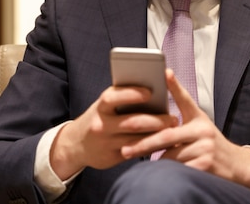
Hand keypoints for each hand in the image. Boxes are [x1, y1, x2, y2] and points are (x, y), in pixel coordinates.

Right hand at [49, 85, 177, 179]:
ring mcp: (106, 142)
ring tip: (172, 129)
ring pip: (136, 140)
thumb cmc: (100, 117)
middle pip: (132, 122)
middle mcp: (101, 124)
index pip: (113, 97)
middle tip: (173, 118)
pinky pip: (135, 152)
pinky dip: (151, 147)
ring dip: (157, 135)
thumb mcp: (106, 105)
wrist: (76, 144)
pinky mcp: (111, 158)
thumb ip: (123, 99)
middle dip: (156, 120)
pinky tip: (163, 142)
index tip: (150, 92)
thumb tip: (154, 92)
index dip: (132, 94)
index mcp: (101, 106)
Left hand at [120, 69, 249, 194]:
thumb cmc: (209, 144)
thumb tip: (153, 116)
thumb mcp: (199, 126)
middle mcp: (203, 130)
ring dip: (156, 161)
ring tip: (145, 163)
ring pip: (170, 157)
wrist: (236, 165)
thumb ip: (180, 121)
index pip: (185, 99)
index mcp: (199, 118)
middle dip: (144, 144)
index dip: (175, 86)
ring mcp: (206, 148)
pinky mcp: (206, 166)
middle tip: (126, 149)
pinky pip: (178, 171)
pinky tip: (162, 174)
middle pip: (167, 136)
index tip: (165, 72)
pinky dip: (168, 173)